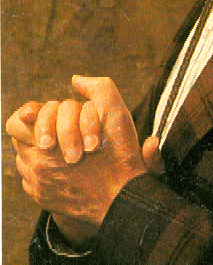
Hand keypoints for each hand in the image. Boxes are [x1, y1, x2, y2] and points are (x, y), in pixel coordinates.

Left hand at [10, 76, 147, 243]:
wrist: (125, 202)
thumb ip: (98, 88)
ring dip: (40, 149)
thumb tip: (76, 79)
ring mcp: (39, 187)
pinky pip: (31, 179)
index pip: (18, 122)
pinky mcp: (44, 201)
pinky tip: (64, 167)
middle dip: (41, 130)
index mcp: (47, 147)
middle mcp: (37, 169)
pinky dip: (43, 170)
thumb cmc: (120, 157)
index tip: (44, 112)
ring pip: (25, 158)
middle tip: (60, 131)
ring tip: (63, 147)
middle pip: (21, 139)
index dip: (33, 113)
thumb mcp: (116, 113)